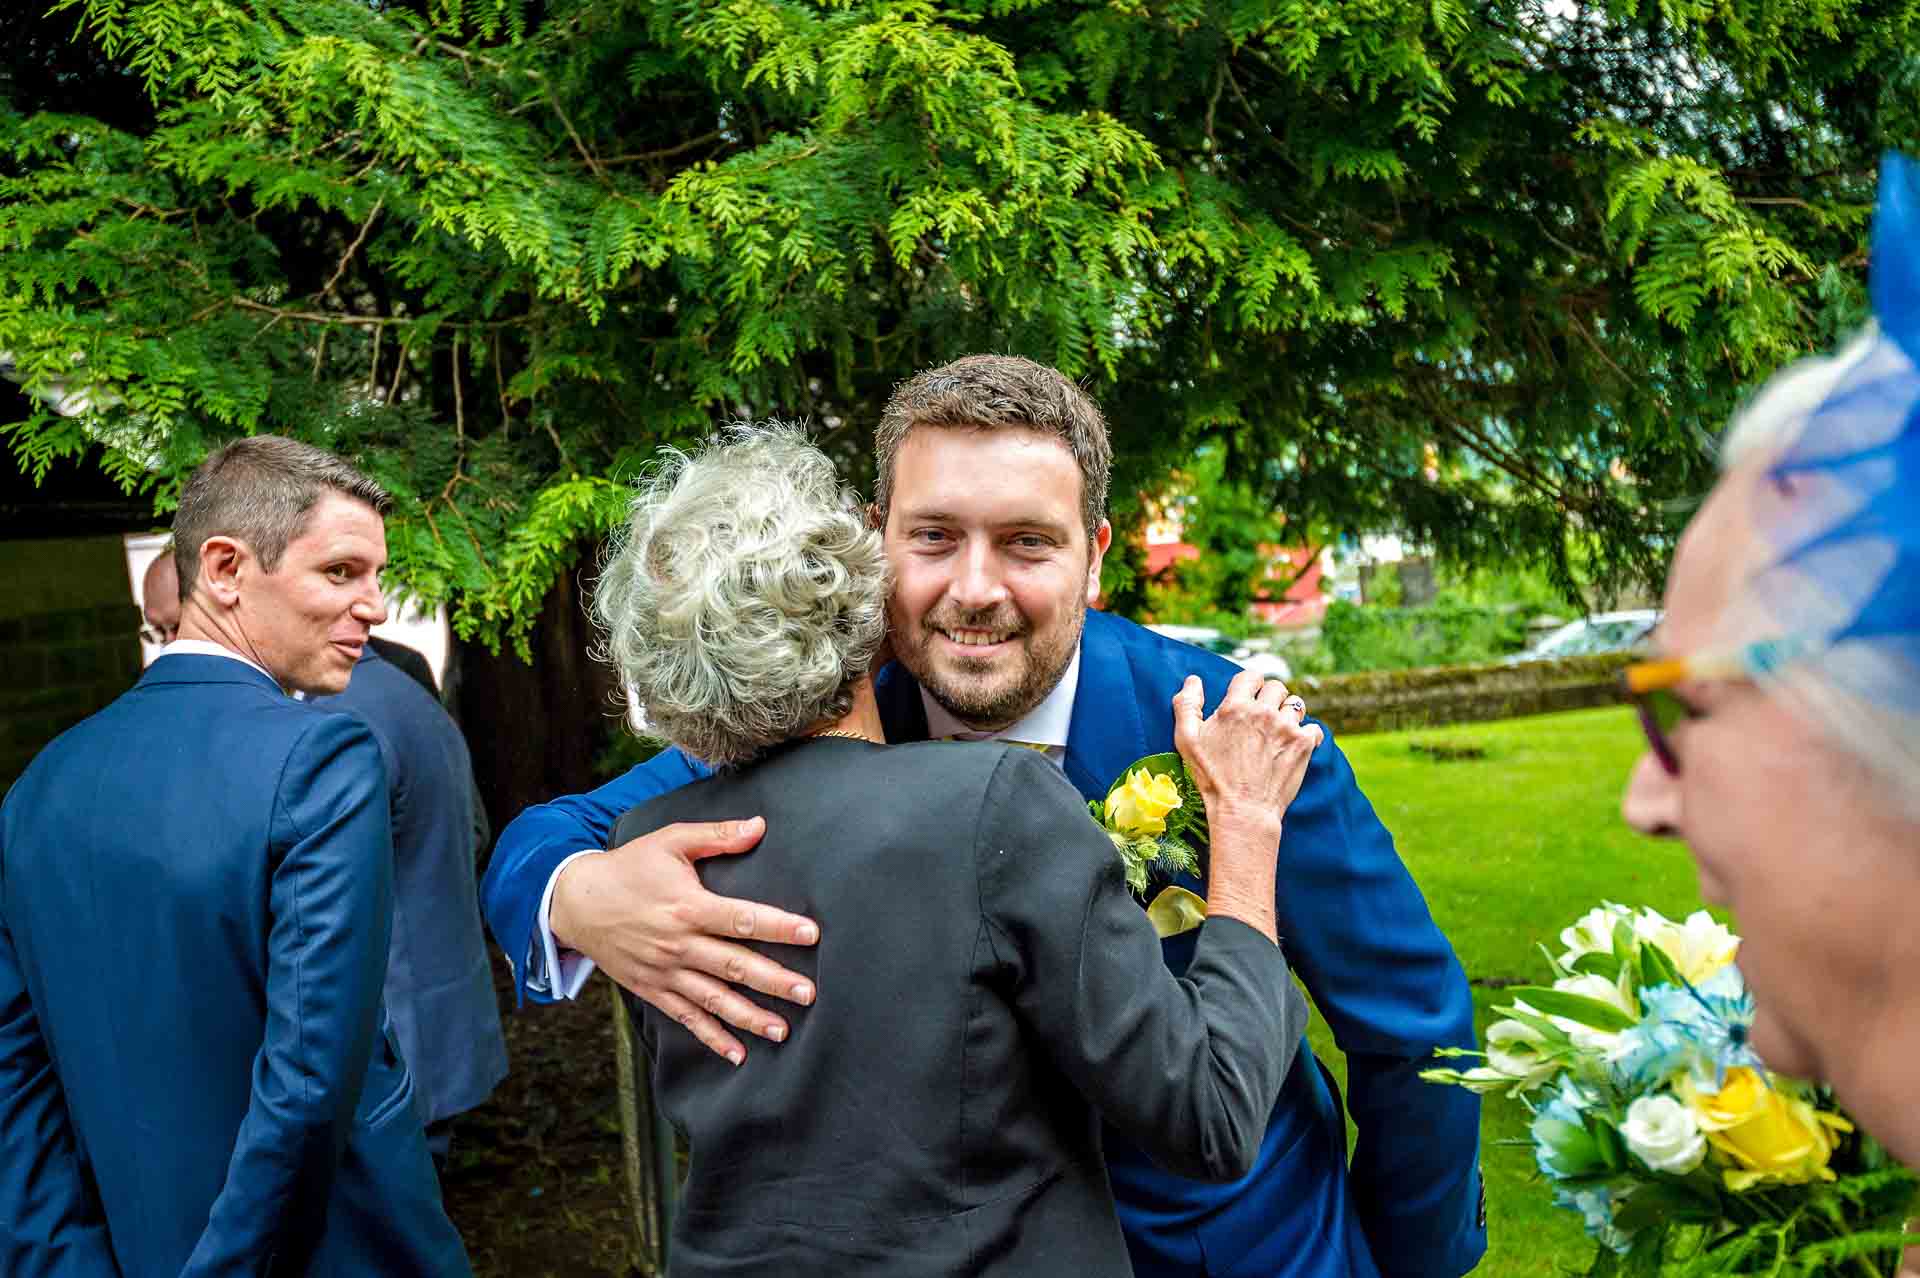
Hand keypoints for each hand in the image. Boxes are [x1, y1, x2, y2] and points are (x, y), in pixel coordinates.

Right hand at [549, 818, 819, 1064]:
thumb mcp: (670, 841)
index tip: (811, 934)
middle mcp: (679, 944)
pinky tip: (738, 1053)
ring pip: (714, 999)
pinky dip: (712, 1038)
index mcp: (688, 906)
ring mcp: (665, 971)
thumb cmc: (628, 867)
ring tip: (782, 1029)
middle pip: (734, 965)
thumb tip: (759, 826)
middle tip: (808, 993)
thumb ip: (717, 835)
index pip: (742, 919)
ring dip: (749, 1017)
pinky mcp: (653, 989)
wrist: (575, 901)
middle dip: (774, 981)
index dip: (779, 926)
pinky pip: (686, 1018)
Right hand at [1172, 671, 1322, 825]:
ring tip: (1279, 730)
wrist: (1243, 810)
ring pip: (1296, 704)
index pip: (1250, 676)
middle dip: (1270, 698)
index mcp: (1235, 707)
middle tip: (1263, 718)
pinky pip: (1313, 728)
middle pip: (1276, 687)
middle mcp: (1263, 713)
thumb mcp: (1187, 741)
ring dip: (1288, 713)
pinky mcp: (1303, 745)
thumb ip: (1187, 705)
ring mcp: (1286, 727)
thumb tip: (1193, 680)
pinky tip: (1295, 745)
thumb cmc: (1212, 778)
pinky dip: (1307, 735)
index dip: (1249, 685)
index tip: (1248, 698)